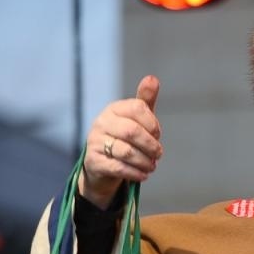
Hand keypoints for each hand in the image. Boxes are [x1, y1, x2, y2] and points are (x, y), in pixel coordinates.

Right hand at [78, 75, 163, 209]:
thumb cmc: (123, 138)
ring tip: (151, 166)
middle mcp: (101, 123)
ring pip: (126, 152)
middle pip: (132, 131)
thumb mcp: (135, 119)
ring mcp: (94, 142)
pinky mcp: (94, 162)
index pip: (137, 108)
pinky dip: (136, 172)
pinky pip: (118, 167)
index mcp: (113, 109)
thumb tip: (152, 78)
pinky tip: (144, 174)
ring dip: (145, 161)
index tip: (157, 135)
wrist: (101, 165)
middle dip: (150, 145)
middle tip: (158, 154)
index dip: (153, 123)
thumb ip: (144, 101)